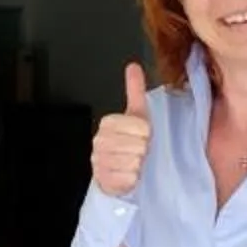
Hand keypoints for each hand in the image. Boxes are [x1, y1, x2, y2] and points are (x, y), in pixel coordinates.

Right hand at [91, 61, 151, 197]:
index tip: (140, 137)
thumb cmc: (129, 142)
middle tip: (136, 152)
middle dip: (143, 151)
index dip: (147, 135)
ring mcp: (98, 161)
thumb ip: (134, 89)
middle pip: (139, 146)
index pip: (142, 127)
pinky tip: (126, 175)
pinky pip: (128, 179)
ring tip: (131, 163)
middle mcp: (99, 141)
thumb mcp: (136, 115)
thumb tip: (133, 66)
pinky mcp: (102, 180)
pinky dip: (132, 180)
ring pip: (134, 163)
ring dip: (138, 166)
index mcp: (108, 123)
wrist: (116, 171)